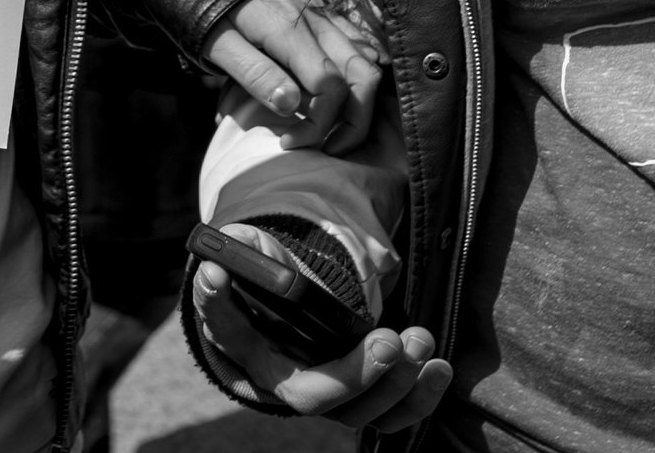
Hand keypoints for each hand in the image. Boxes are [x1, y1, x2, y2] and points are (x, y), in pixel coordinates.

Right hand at [191, 224, 449, 428]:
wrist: (294, 319)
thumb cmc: (272, 285)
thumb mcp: (254, 260)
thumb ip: (246, 247)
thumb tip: (234, 236)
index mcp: (242, 340)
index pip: (225, 327)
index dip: (217, 305)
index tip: (218, 272)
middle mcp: (278, 379)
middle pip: (309, 394)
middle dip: (353, 373)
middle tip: (387, 339)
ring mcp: (321, 397)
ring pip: (355, 410)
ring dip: (393, 380)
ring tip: (419, 337)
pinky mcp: (358, 405)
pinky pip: (389, 419)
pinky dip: (417, 399)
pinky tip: (437, 365)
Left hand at [204, 0, 381, 151]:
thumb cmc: (209, 7)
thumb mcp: (218, 44)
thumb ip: (254, 73)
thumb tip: (290, 106)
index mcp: (289, 30)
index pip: (328, 86)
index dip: (317, 122)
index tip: (288, 141)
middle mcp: (317, 21)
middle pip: (363, 76)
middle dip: (354, 122)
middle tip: (327, 149)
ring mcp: (326, 16)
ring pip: (367, 62)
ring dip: (359, 103)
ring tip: (333, 132)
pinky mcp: (326, 14)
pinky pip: (359, 45)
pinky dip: (358, 76)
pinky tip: (339, 98)